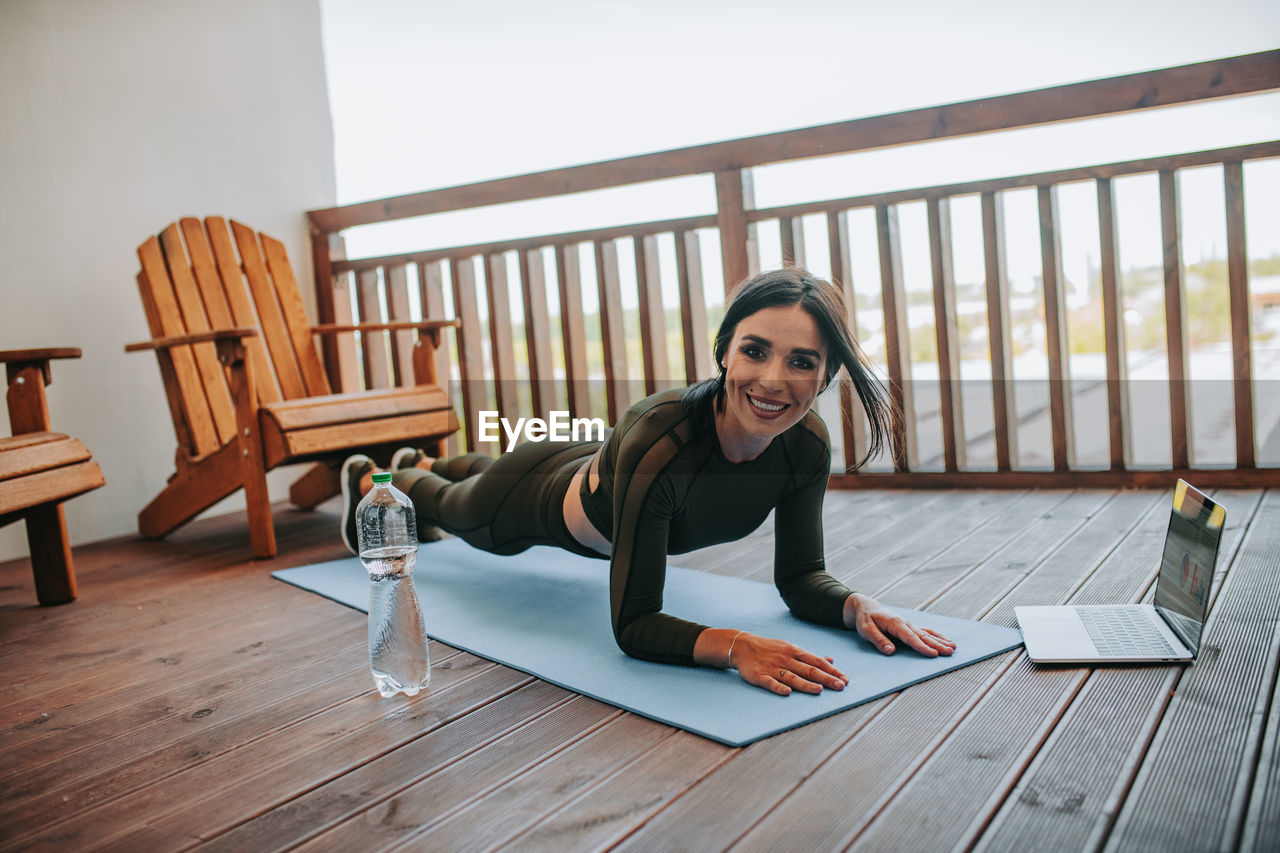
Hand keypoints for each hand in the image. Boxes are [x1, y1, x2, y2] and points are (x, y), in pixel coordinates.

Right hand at [730, 633, 848, 696]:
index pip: (817, 661)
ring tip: (819, 690)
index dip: (832, 670)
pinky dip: (779, 687)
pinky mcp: (759, 676)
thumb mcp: (791, 648)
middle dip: (826, 678)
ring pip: (792, 677)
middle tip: (841, 686)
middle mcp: (786, 659)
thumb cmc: (769, 648)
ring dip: (806, 684)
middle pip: (808, 670)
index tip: (845, 679)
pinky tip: (787, 693)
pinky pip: (770, 682)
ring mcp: (773, 668)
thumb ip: (810, 656)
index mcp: (795, 652)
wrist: (742, 646)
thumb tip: (831, 660)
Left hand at [845, 593, 956, 657]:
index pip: (910, 638)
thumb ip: (878, 640)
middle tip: (950, 652)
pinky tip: (946, 640)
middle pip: (923, 636)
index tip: (933, 654)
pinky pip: (925, 631)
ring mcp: (909, 624)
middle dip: (938, 645)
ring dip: (940, 640)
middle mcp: (905, 623)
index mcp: (895, 624)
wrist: (865, 606)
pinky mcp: (909, 626)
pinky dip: (936, 636)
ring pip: (927, 633)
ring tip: (953, 647)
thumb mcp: (866, 629)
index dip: (922, 647)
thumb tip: (891, 651)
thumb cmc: (865, 618)